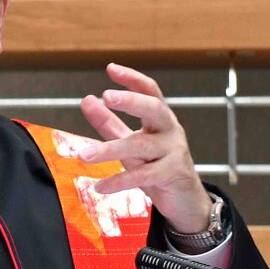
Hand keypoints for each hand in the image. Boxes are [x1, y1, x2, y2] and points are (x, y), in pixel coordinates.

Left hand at [73, 63, 211, 235]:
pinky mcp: (172, 174)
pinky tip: (99, 186)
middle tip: (106, 96)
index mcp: (160, 119)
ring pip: (141, 145)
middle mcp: (169, 130)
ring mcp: (174, 151)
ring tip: (84, 156)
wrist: (185, 200)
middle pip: (154, 108)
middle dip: (131, 101)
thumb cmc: (157, 168)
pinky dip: (118, 181)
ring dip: (109, 149)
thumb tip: (87, 100)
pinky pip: (142, 175)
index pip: (150, 90)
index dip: (132, 78)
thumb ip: (109, 123)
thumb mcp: (130, 144)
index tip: (111, 68)